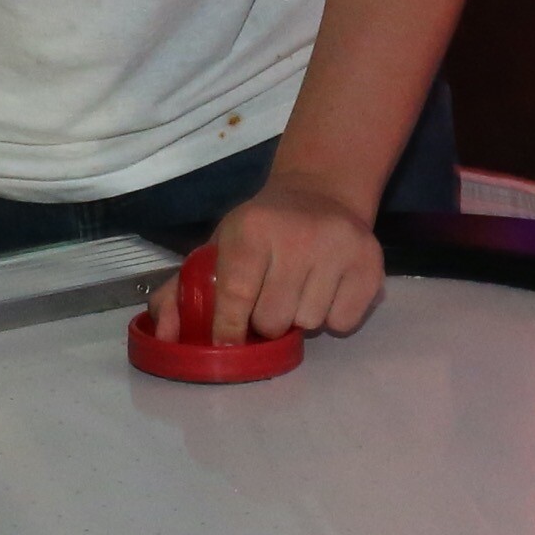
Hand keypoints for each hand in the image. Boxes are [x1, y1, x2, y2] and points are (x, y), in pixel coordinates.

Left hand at [163, 174, 387, 345]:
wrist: (320, 193)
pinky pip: (343, 322)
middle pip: (274, 320)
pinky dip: (332, 316)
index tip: (228, 341)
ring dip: (300, 316)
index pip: (235, 298)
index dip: (229, 329)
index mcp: (251, 229)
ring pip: (310, 323)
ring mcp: (339, 248)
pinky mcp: (371, 263)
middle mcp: (298, 235)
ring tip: (299, 288)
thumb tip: (163, 334)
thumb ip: (180, 291)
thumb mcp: (218, 248)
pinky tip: (326, 288)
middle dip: (266, 321)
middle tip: (269, 299)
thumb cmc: (259, 231)